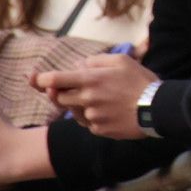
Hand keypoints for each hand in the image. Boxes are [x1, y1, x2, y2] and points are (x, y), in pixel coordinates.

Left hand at [32, 53, 156, 139]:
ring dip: (79, 104)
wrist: (156, 109)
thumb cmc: (140, 81)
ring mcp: (92, 117)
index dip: (41, 79)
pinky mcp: (98, 130)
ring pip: (73, 111)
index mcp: (91, 80)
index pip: (55, 79)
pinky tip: (108, 110)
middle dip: (62, 91)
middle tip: (74, 86)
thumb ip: (96, 61)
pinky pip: (87, 122)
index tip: (33, 78)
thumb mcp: (121, 61)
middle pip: (60, 97)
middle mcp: (87, 99)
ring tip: (102, 98)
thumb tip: (78, 66)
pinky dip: (92, 116)